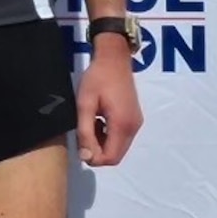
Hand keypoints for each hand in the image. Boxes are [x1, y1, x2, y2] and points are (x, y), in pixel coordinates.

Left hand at [75, 41, 142, 167]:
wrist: (114, 59)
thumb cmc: (97, 79)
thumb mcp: (85, 105)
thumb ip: (85, 132)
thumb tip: (86, 157)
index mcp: (122, 125)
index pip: (110, 158)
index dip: (93, 158)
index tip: (80, 144)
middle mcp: (133, 127)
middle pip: (116, 156)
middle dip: (98, 151)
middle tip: (84, 133)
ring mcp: (136, 123)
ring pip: (119, 148)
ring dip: (102, 143)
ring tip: (90, 123)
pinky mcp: (135, 118)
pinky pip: (122, 138)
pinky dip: (109, 136)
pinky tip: (99, 120)